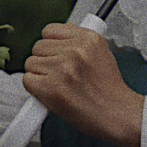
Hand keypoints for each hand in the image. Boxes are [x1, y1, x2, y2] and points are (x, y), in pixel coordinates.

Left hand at [23, 23, 143, 146]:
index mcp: (88, 38)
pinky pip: (27, 80)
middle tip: (59, 75)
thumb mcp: (101, 53)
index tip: (56, 55)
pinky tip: (51, 94)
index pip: (50, 30)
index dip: (51, 45)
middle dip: (45, 61)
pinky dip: (35, 89)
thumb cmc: (109, 90)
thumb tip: (55, 39)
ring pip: (31, 63)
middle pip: (38, 47)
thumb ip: (78, 43)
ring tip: (59, 86)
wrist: (118, 115)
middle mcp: (75, 50)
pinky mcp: (52, 87)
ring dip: (40, 76)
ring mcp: (63, 68)